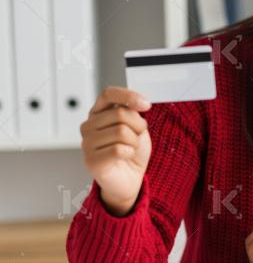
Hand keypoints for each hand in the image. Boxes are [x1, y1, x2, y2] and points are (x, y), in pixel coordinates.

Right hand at [80, 86, 151, 215]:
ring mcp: (87, 143)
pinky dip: (130, 153)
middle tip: (138, 136)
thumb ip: (133, 112)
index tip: (146, 105)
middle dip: (138, 125)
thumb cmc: (132, 150)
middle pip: (121, 113)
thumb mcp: (136, 126)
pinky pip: (118, 149)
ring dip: (135, 141)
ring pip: (121, 131)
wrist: (130, 178)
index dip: (129, 95)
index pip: (109, 93)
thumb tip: (139, 103)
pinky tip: (125, 157)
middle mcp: (89, 125)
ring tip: (130, 148)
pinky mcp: (91, 160)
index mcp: (99, 112)